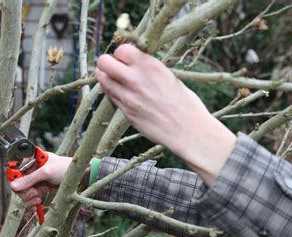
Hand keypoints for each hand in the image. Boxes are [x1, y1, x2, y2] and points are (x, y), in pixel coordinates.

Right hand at [10, 152, 71, 207]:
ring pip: (23, 192)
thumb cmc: (66, 168)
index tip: (18, 188)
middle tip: (34, 193)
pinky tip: (38, 202)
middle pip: (18, 184)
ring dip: (29, 197)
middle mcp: (32, 170)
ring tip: (38, 198)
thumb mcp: (46, 172)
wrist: (79, 176)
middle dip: (24, 191)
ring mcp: (36, 180)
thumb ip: (30, 179)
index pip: (16, 170)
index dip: (15, 180)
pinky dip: (32, 201)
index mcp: (32, 160)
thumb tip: (13, 185)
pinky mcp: (40, 188)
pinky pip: (30, 197)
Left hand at [95, 44, 236, 185]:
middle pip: (104, 62)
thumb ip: (149, 69)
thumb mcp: (169, 77)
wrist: (189, 132)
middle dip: (107, 63)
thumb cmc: (186, 104)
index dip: (122, 54)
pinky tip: (124, 95)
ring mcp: (128, 97)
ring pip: (102, 80)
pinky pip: (110, 96)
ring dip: (107, 78)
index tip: (127, 59)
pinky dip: (113, 93)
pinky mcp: (126, 112)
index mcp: (151, 66)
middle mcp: (136, 79)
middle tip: (115, 68)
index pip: (121, 49)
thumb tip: (134, 63)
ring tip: (118, 82)